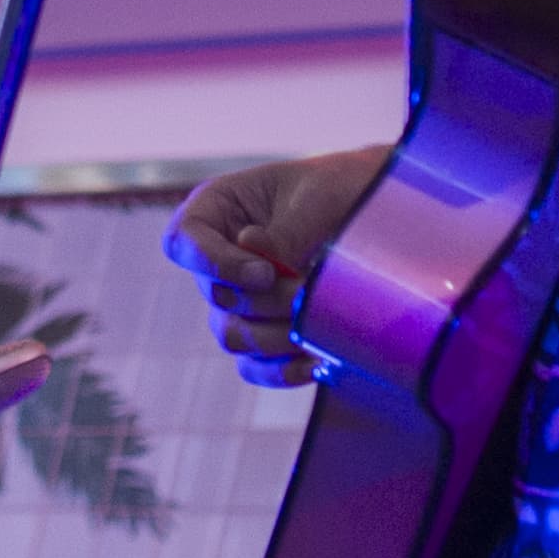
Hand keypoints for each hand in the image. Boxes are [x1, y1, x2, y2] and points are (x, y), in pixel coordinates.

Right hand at [168, 145, 383, 386]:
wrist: (374, 209)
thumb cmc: (339, 187)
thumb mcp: (316, 196)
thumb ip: (286, 232)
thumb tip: (261, 264)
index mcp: (216, 208)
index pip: (184, 241)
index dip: (215, 264)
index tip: (264, 273)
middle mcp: (218, 257)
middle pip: (216, 296)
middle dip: (267, 301)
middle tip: (310, 293)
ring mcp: (237, 298)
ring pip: (232, 335)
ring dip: (276, 336)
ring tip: (318, 326)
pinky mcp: (263, 331)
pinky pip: (254, 366)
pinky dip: (281, 370)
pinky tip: (316, 362)